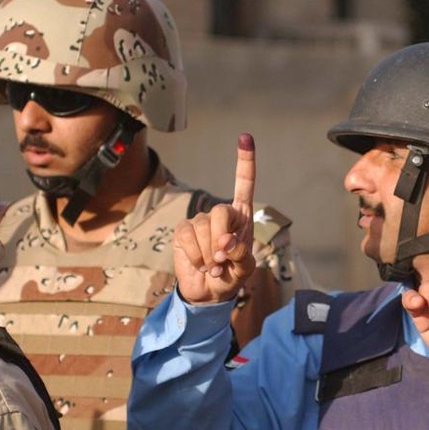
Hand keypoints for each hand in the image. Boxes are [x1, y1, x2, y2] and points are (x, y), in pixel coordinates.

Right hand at [173, 133, 257, 303]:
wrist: (210, 292)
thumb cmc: (232, 276)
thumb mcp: (245, 269)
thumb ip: (241, 256)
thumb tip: (226, 244)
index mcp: (241, 216)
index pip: (244, 184)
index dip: (245, 162)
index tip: (245, 137)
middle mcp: (220, 214)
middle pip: (220, 211)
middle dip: (222, 239)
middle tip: (224, 261)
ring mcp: (200, 221)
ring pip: (203, 229)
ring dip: (210, 255)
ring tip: (214, 267)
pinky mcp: (183, 232)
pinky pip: (186, 237)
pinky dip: (196, 255)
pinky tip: (201, 264)